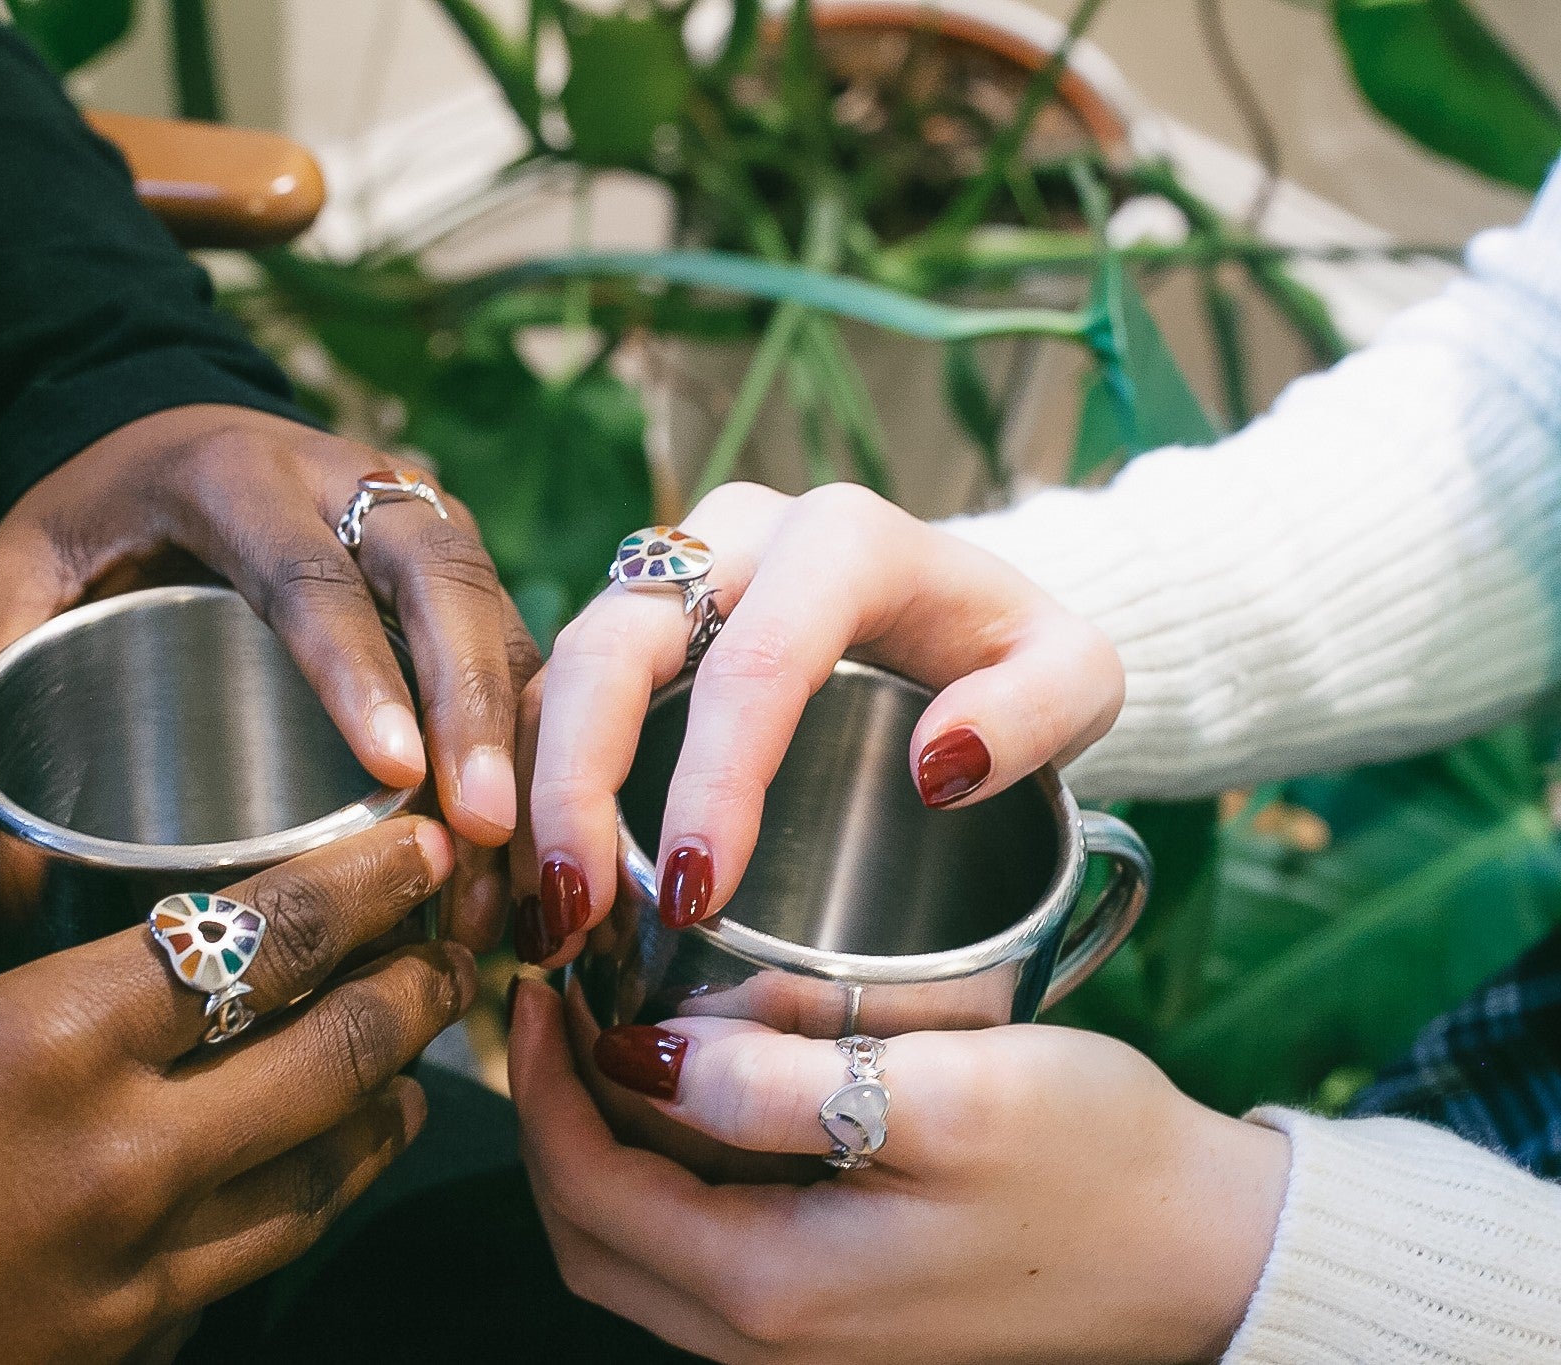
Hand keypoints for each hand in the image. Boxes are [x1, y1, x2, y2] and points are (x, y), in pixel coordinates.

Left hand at [0, 403, 540, 946]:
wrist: (170, 418)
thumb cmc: (99, 510)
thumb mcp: (19, 565)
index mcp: (238, 476)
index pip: (310, 574)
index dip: (357, 670)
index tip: (396, 769)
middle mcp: (350, 481)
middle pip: (441, 585)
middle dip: (474, 708)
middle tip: (479, 830)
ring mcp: (415, 514)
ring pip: (497, 612)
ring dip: (517, 735)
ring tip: (512, 866)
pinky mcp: (451, 558)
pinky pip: (515, 640)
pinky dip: (530, 734)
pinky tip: (529, 832)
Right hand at [0, 818, 471, 1363]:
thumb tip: (8, 862)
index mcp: (41, 1047)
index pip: (257, 943)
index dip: (359, 887)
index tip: (416, 851)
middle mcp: (115, 1161)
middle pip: (330, 1059)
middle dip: (414, 992)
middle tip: (453, 943)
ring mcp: (126, 1275)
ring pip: (319, 1178)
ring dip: (387, 1105)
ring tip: (419, 1058)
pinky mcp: (112, 1352)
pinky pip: (250, 1266)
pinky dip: (306, 1203)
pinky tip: (318, 1171)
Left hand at [508, 982, 1288, 1363]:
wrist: (1211, 1259)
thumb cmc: (1098, 1166)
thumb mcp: (946, 1097)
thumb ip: (778, 1085)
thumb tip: (641, 1055)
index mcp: (775, 1288)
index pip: (587, 1189)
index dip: (540, 1084)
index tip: (538, 984)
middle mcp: (769, 1340)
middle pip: (590, 1234)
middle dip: (552, 1118)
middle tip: (557, 1006)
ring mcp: (802, 1340)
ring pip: (639, 1248)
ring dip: (605, 1145)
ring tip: (612, 1030)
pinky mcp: (838, 1314)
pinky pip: (703, 1252)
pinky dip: (667, 1176)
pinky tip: (698, 1092)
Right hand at [514, 480, 1122, 963]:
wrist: (955, 606)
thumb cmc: (1011, 651)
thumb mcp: (1080, 677)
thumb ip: (1041, 711)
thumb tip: (939, 764)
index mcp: (843, 540)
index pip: (757, 660)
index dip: (714, 781)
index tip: (698, 895)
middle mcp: (735, 535)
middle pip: (615, 646)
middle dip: (575, 783)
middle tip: (574, 913)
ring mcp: (670, 570)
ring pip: (564, 663)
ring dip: (536, 788)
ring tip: (547, 914)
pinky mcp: (631, 618)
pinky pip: (555, 687)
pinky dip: (533, 778)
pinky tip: (541, 875)